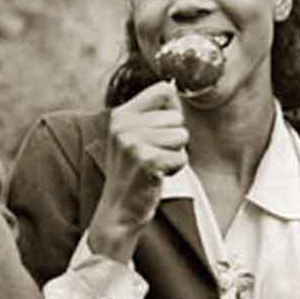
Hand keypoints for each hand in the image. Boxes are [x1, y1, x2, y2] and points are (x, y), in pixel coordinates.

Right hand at [87, 81, 188, 262]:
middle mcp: (124, 125)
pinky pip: (181, 157)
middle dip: (173, 139)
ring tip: (154, 165)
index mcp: (120, 115)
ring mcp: (133, 142)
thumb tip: (173, 88)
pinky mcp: (146, 160)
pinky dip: (174, 169)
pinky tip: (156, 175)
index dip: (172, 109)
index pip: (164, 90)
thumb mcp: (130, 137)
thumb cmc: (131, 174)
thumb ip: (148, 115)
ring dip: (174, 154)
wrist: (117, 210)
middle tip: (152, 156)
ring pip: (181, 136)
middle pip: (176, 117)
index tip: (162, 129)